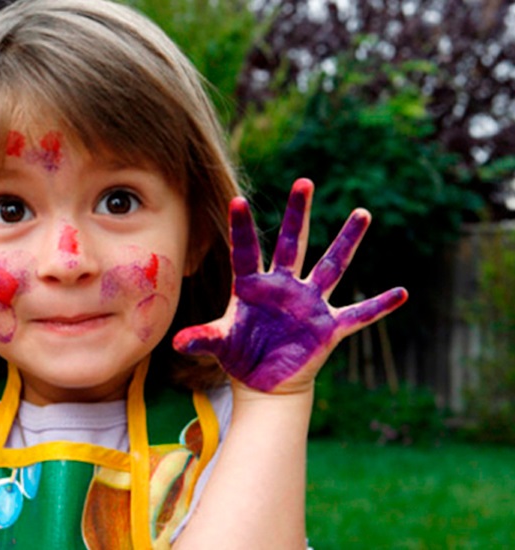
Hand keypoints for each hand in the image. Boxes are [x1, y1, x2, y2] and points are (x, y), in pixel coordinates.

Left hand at [173, 179, 406, 393]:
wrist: (264, 382)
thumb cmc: (240, 356)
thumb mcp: (219, 345)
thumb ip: (202, 339)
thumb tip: (177, 343)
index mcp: (253, 286)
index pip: (246, 251)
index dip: (242, 228)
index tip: (237, 199)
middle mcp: (284, 286)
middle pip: (292, 243)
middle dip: (298, 214)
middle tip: (303, 181)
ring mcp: (308, 304)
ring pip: (330, 266)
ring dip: (346, 241)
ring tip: (362, 212)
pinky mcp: (327, 327)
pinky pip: (358, 314)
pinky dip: (379, 306)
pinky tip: (402, 293)